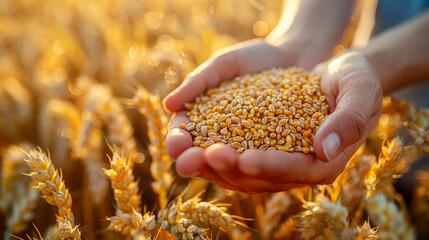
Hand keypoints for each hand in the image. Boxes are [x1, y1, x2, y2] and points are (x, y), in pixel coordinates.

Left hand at [164, 41, 381, 192]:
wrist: (333, 73)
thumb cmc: (353, 80)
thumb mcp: (360, 91)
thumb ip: (349, 119)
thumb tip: (324, 149)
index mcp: (323, 163)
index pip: (293, 171)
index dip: (268, 167)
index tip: (243, 159)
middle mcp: (294, 168)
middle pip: (255, 177)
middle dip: (222, 168)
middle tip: (192, 158)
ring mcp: (272, 160)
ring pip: (235, 170)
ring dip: (203, 162)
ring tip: (176, 149)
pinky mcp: (256, 145)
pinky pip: (228, 152)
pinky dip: (204, 145)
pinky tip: (183, 136)